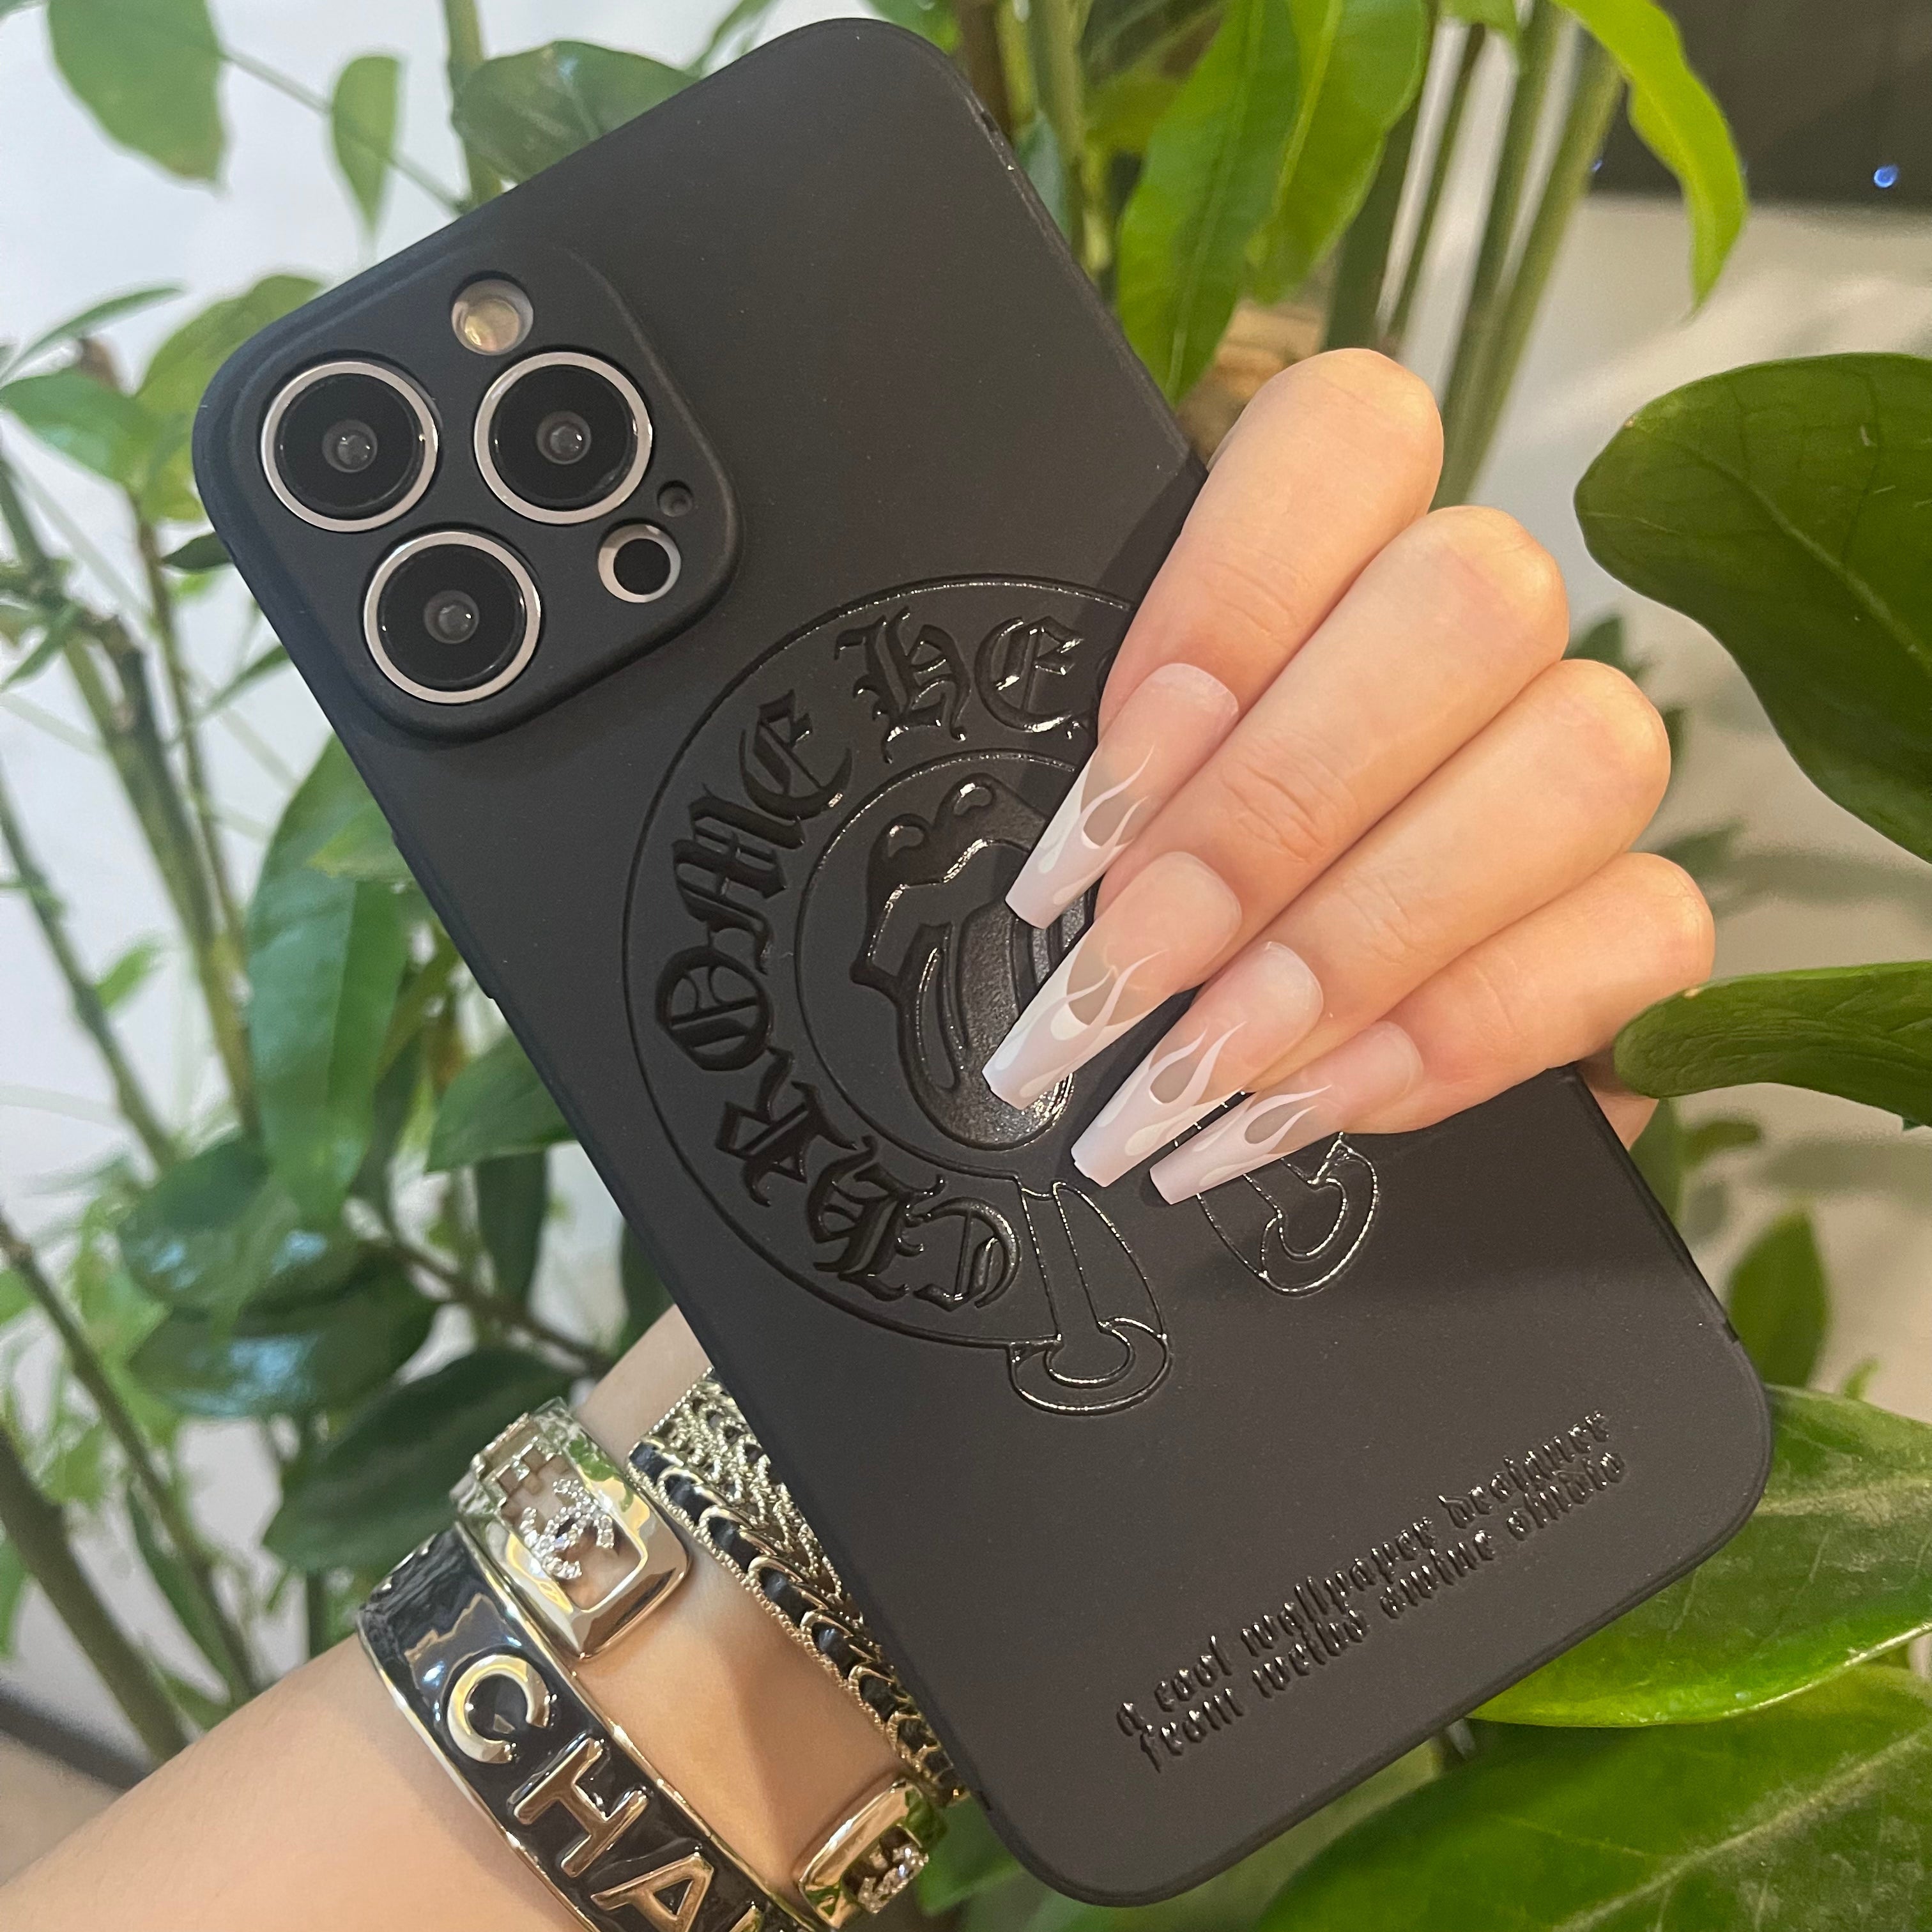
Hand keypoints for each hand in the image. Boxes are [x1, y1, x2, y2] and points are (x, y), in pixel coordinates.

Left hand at [983, 350, 1709, 1197]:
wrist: (1287, 1075)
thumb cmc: (1171, 918)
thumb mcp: (1113, 826)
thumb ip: (1113, 801)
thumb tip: (1062, 891)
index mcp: (1343, 542)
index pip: (1351, 441)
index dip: (1224, 607)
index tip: (1098, 803)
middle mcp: (1490, 627)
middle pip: (1464, 610)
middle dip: (1265, 820)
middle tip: (1119, 975)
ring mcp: (1587, 764)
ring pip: (1571, 763)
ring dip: (1353, 942)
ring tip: (1193, 1073)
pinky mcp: (1650, 919)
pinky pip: (1634, 936)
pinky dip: (1454, 1037)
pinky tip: (1313, 1106)